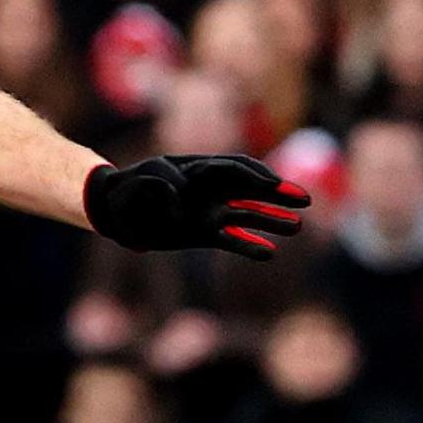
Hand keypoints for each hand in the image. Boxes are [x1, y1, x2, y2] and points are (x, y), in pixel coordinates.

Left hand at [84, 154, 308, 260]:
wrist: (117, 211)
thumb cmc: (129, 188)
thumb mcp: (140, 179)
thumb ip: (159, 181)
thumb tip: (178, 192)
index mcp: (199, 169)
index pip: (234, 169)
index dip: (255, 176)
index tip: (273, 186)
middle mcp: (211, 189)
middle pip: (251, 189)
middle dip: (277, 194)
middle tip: (305, 200)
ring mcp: (210, 211)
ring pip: (248, 214)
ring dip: (272, 220)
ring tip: (297, 227)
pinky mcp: (204, 233)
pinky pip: (232, 239)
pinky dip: (249, 245)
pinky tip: (269, 253)